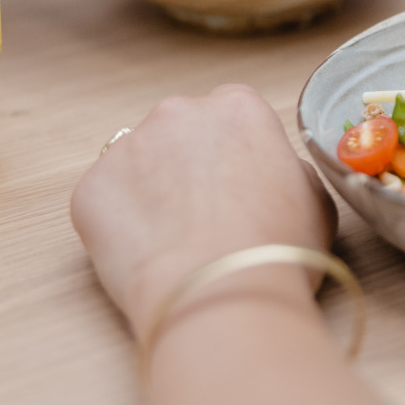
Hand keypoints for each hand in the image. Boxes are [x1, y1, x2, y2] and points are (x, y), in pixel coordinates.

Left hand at [69, 85, 337, 333]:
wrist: (221, 297)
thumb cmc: (276, 251)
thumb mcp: (314, 199)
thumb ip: (286, 169)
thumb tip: (269, 174)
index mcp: (238, 108)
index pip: (230, 113)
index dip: (234, 152)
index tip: (236, 183)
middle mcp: (179, 113)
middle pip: (180, 132)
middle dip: (188, 166)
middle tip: (205, 216)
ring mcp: (127, 147)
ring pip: (138, 164)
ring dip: (151, 192)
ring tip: (175, 242)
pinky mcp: (91, 188)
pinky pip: (105, 201)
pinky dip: (119, 225)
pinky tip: (147, 256)